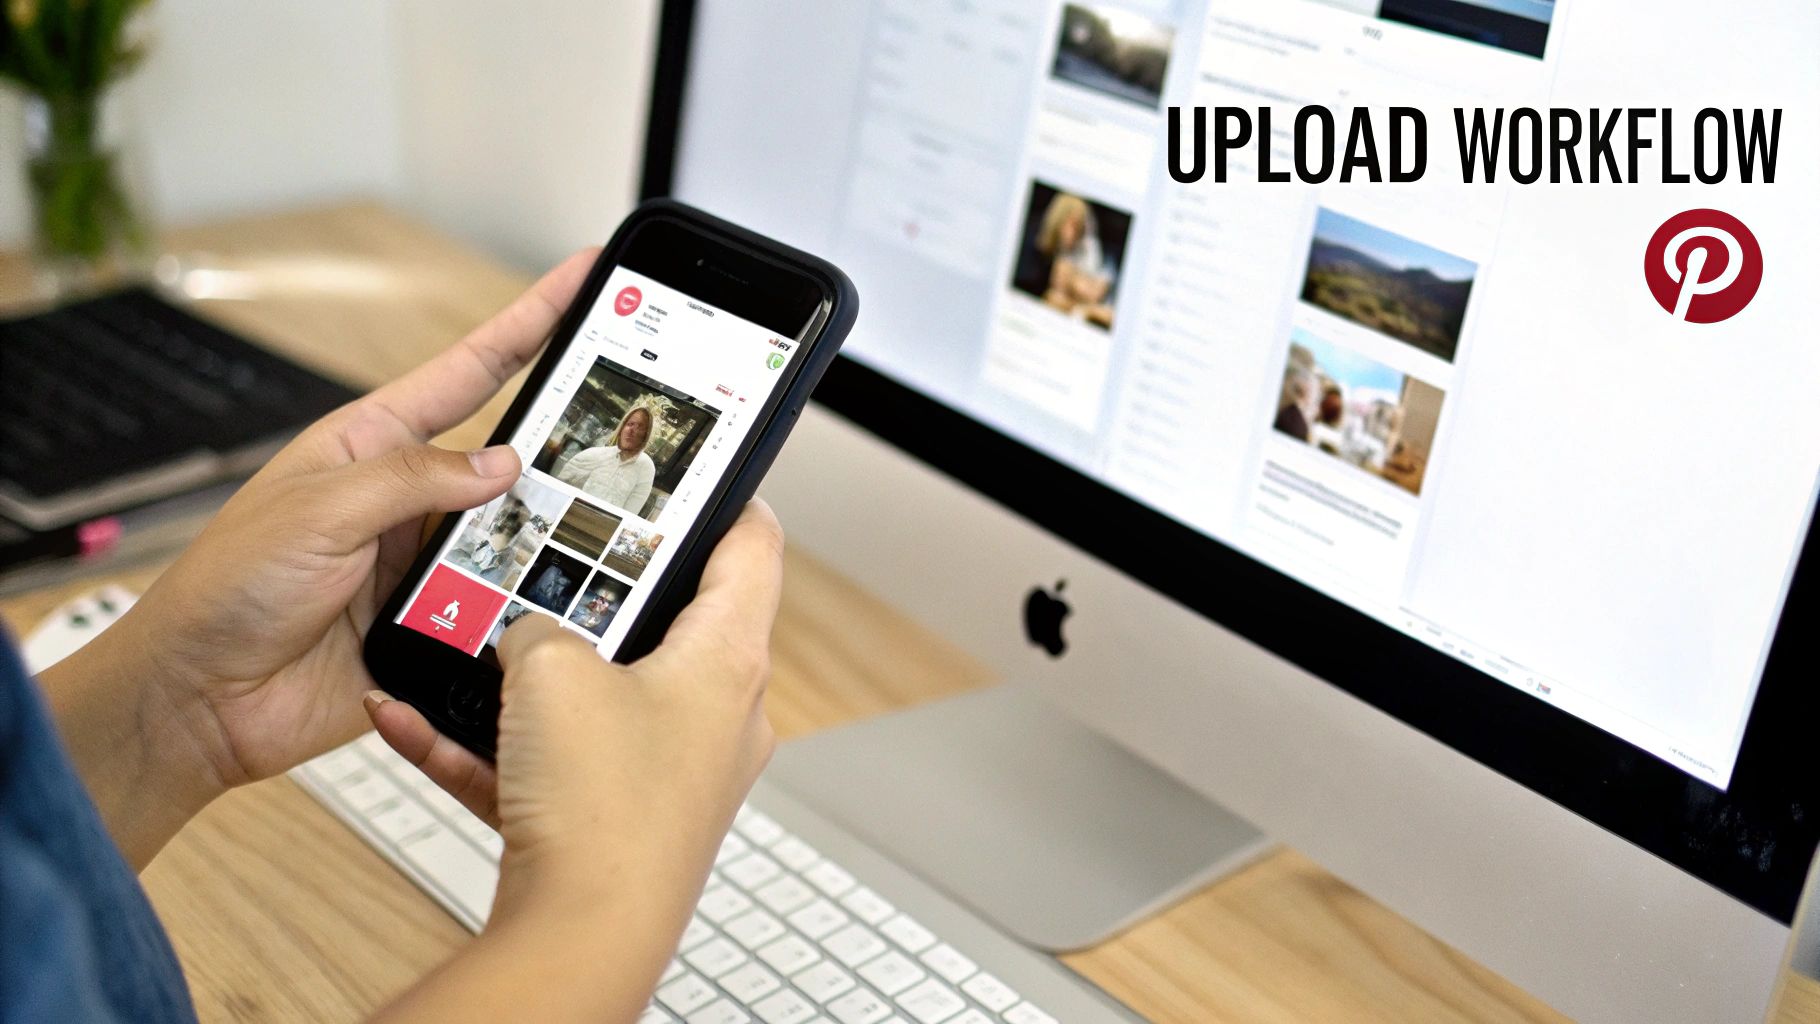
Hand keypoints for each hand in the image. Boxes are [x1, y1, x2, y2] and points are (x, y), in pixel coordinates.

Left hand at [40, 249, 595, 866]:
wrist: (202, 700)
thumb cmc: (229, 588)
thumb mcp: (319, 509)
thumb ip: (415, 478)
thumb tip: (505, 463)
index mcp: (374, 443)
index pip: (471, 369)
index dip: (530, 321)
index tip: (584, 278)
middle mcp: (409, 498)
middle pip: (510, 458)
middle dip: (561, 447)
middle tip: (629, 428)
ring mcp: (427, 562)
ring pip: (517, 537)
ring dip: (539, 543)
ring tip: (579, 538)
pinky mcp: (440, 624)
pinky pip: (502, 607)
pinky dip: (522, 608)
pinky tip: (541, 607)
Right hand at [364, 502, 783, 1022]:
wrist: (579, 938)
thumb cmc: (602, 808)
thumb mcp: (552, 671)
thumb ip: (536, 626)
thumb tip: (524, 636)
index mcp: (730, 660)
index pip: (753, 547)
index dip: (721, 498)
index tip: (689, 473)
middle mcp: (716, 716)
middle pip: (669, 620)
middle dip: (599, 590)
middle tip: (555, 551)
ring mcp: (668, 771)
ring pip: (595, 695)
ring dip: (525, 672)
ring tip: (468, 637)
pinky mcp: (615, 819)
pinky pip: (548, 760)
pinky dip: (489, 741)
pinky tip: (411, 719)